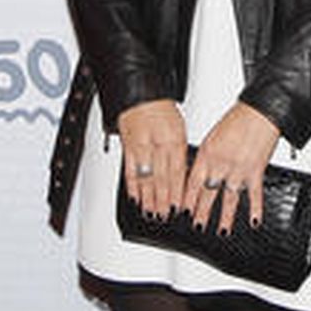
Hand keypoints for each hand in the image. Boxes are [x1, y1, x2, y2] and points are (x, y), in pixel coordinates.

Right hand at [117, 99, 186, 217]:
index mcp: (174, 140)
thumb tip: (183, 176)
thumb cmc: (161, 110)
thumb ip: (180, 153)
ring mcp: (140, 147)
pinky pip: (129, 170)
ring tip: (150, 212)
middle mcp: (157, 144)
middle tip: (164, 216)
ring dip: (148, 198)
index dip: (178, 192)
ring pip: (145, 178)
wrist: (140, 95)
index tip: (179, 207)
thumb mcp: (179, 130)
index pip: (177, 172)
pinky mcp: (127, 147)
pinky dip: (132, 186)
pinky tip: (135, 197)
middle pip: (161, 178)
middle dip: (163, 201)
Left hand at [183, 102, 279, 234]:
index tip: (182, 211)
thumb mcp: (213, 135)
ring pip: (229, 199)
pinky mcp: (256, 171)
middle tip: (197, 226)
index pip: (192, 182)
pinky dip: (255, 210)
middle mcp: (221, 163)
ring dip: (224, 218)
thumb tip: (199, 170)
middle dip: (201, 213)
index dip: (186, 199)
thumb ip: (206, 155)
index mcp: (207, 153)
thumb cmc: (237, 119)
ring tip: (221, 231)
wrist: (260, 112)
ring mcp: (238, 169)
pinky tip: (254, 221)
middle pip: (208, 194)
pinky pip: (255, 195)